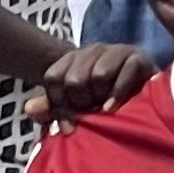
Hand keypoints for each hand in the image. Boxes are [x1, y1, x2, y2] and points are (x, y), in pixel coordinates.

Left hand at [31, 42, 156, 125]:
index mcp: (73, 59)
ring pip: (98, 75)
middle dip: (82, 103)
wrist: (144, 97)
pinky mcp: (138, 57)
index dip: (58, 104)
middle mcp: (92, 50)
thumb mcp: (77, 106)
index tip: (69, 123)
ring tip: (105, 107)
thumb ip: (53, 107)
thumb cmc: (105, 101)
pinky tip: (115, 108)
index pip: (53, 77)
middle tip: (91, 111)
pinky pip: (123, 74)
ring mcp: (116, 50)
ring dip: (101, 98)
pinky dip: (117, 95)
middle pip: (74, 79)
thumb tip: (29, 108)